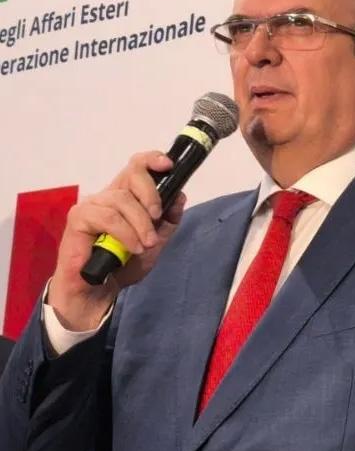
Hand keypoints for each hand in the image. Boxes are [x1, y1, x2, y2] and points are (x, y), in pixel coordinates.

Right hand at [48, 151, 186, 330]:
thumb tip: (179, 196)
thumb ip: (169, 220)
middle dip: (151, 194)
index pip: (137, 166)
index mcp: (127, 196)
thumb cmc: (124, 263)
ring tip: (146, 245)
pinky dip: (126, 233)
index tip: (168, 165)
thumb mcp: (156, 241)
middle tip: (158, 217)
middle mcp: (109, 195)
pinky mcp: (79, 218)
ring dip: (141, 224)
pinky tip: (133, 248)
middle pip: (132, 174)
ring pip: (122, 200)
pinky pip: (108, 217)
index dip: (152, 160)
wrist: (100, 290)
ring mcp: (92, 204)